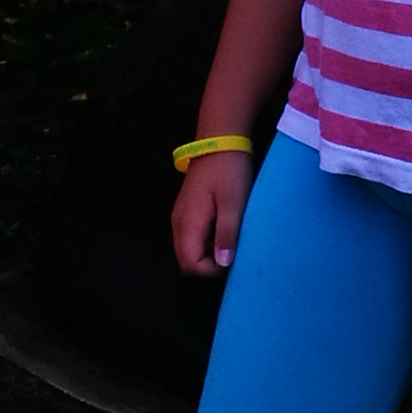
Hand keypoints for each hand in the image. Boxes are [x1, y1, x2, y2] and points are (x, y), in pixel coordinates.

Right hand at [171, 147, 253, 278]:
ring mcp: (179, 217)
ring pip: (188, 250)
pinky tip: (222, 228)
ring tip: (230, 238)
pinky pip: (191, 238)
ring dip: (207, 253)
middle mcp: (178, 224)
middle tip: (232, 249)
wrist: (218, 142)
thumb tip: (223, 264)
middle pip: (186, 261)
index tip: (231, 256)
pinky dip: (205, 242)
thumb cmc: (228, 172)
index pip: (190, 265)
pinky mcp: (186, 211)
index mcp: (188, 224)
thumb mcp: (233, 204)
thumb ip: (227, 235)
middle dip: (208, 265)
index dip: (211, 270)